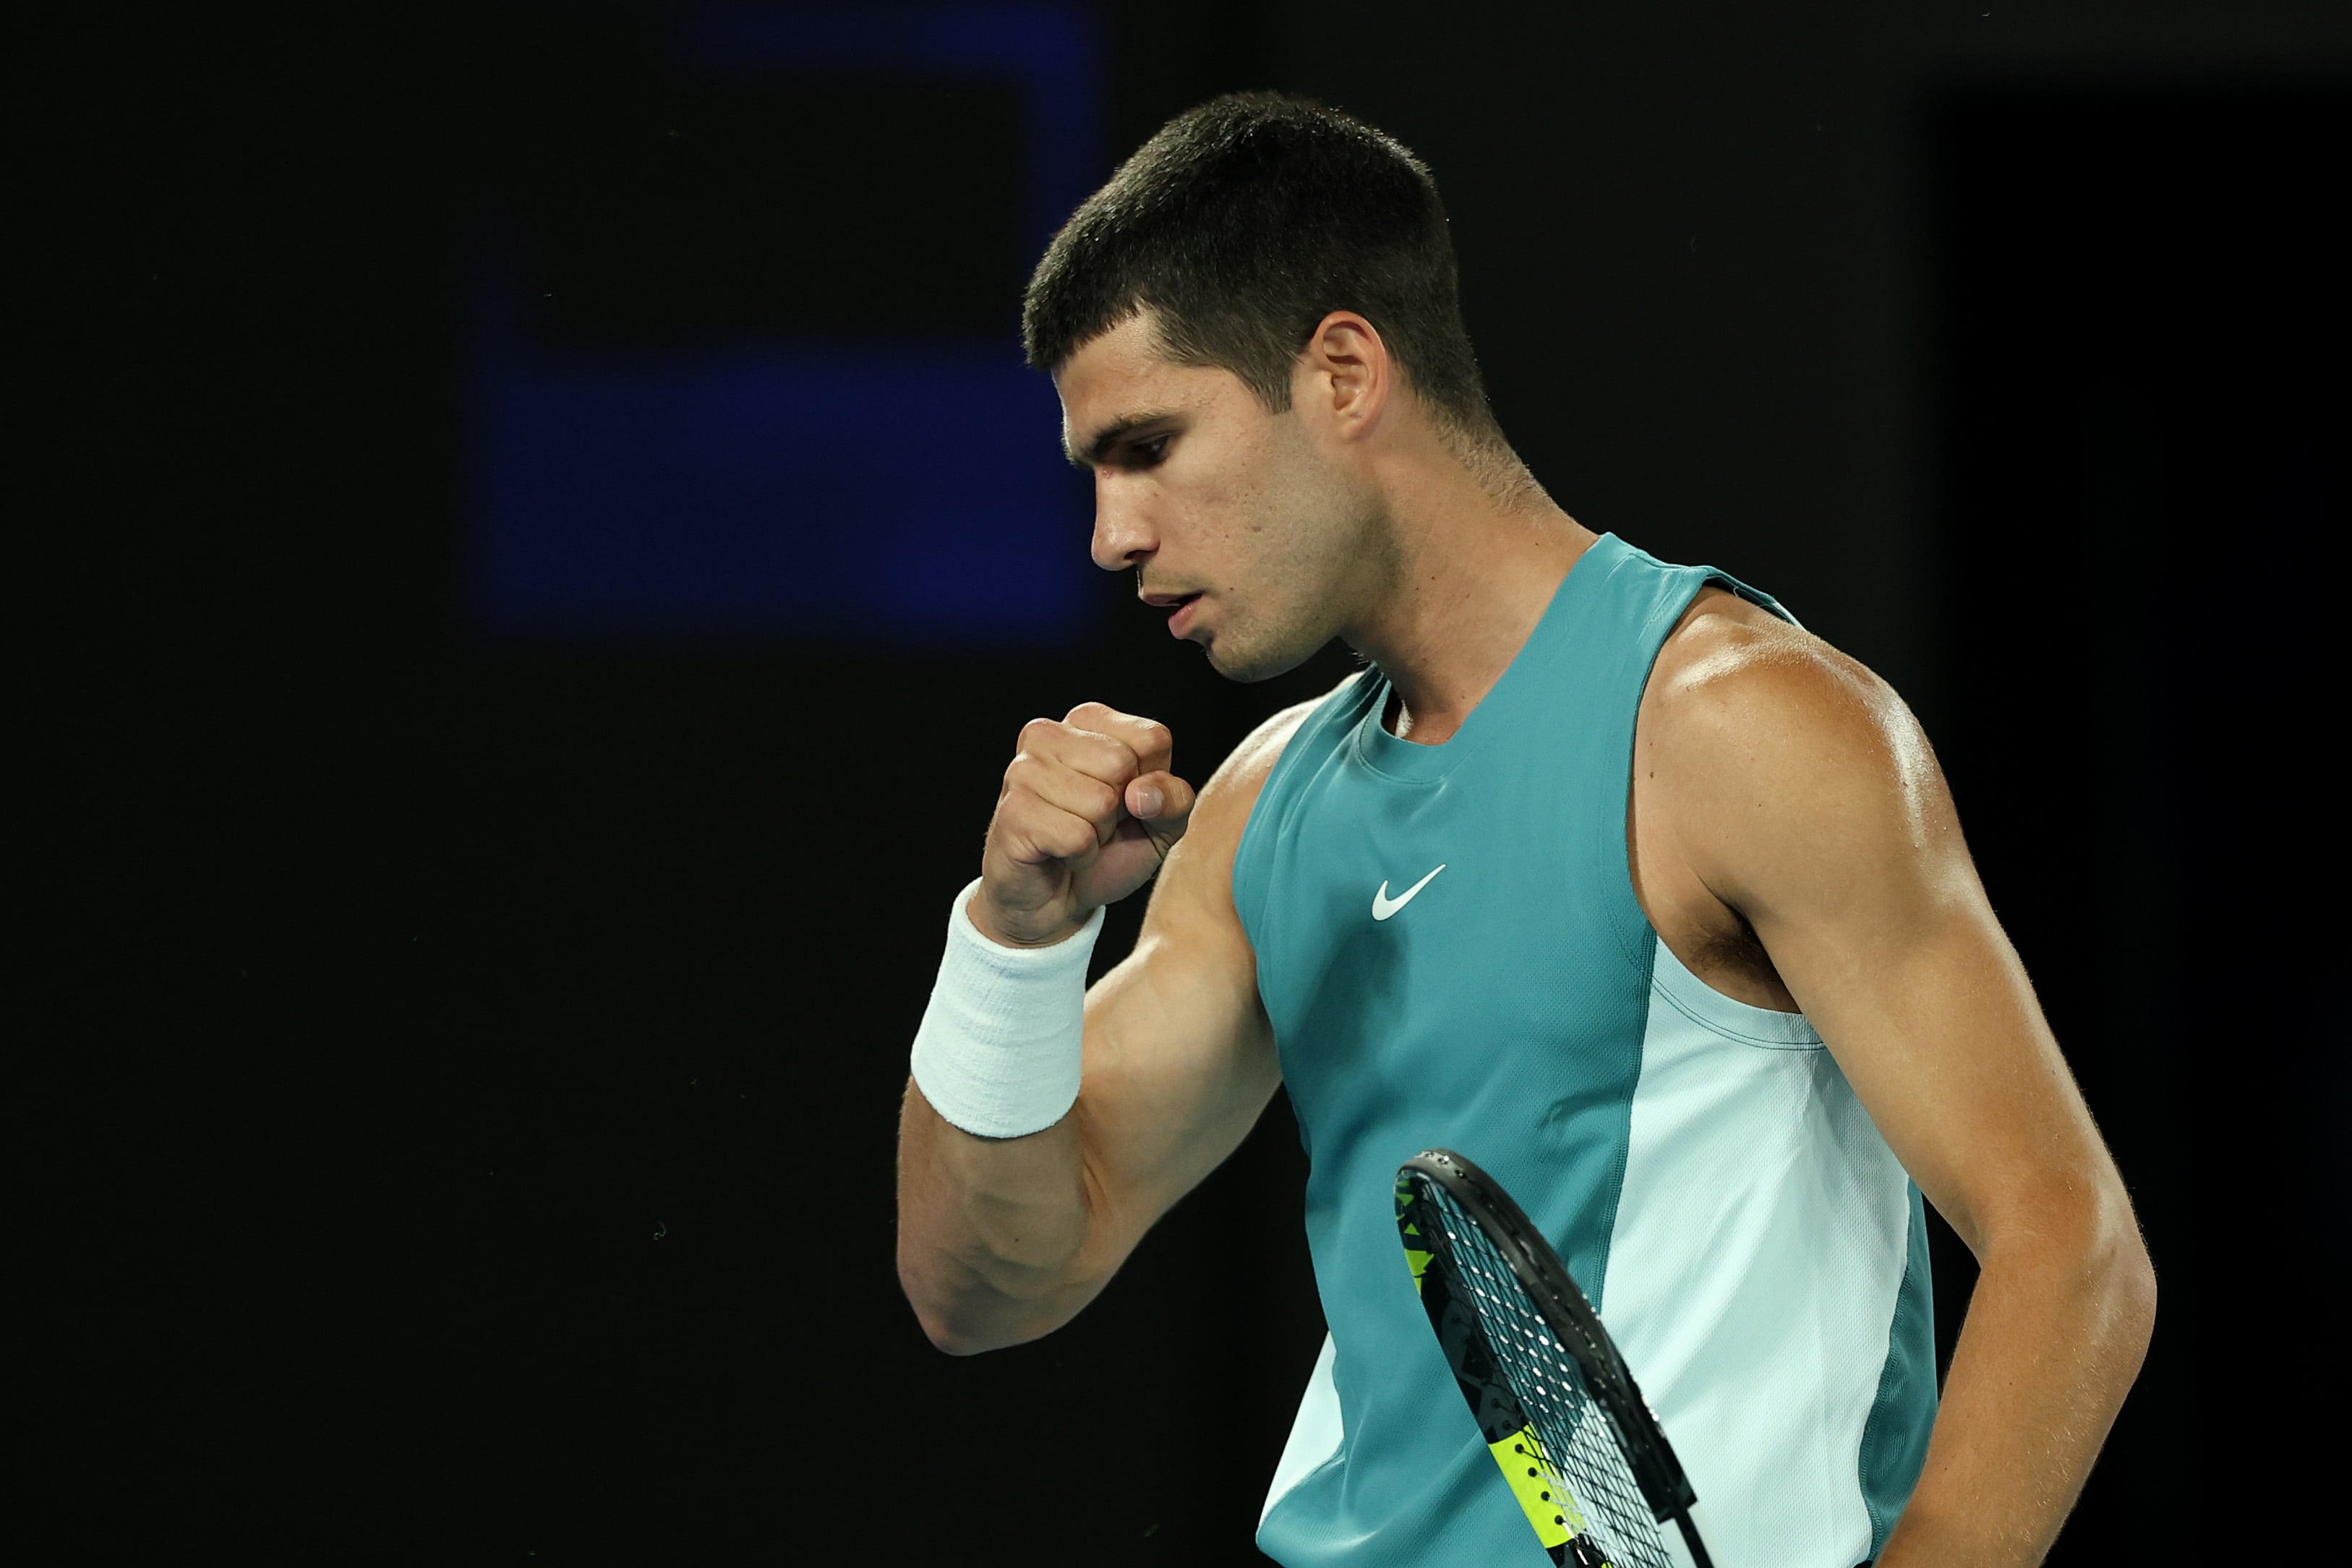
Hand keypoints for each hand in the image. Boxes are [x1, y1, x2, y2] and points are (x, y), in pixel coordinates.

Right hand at [974, 703, 1195, 946]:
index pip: (1152, 738)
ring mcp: (1024, 770)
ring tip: (1075, 836)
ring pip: (1100, 802)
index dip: (1152, 783)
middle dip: (1121, 809)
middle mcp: (1048, 734)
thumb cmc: (1109, 851)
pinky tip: (1061, 853)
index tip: (1127, 801)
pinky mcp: (1013, 811)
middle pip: (1122, 764)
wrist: (1058, 899)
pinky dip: (1080, 856)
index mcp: (1087, 721)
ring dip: (1098, 835)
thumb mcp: (1161, 824)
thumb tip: (1143, 793)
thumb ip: (1174, 799)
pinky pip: (1077, 836)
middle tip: (1096, 823)